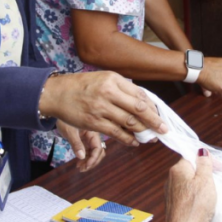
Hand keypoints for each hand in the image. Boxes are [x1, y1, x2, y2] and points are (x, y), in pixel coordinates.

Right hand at [39, 71, 167, 145]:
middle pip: (138, 108)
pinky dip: (128, 139)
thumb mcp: (103, 79)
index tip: (159, 115)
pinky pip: (116, 133)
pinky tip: (134, 142)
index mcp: (113, 79)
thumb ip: (122, 89)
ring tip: (151, 137)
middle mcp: (108, 92)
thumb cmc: (82, 86)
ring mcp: (100, 108)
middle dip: (154, 121)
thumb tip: (143, 102)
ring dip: (143, 132)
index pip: (139, 94)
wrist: (56, 93)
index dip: (152, 107)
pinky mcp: (93, 122)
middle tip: (164, 129)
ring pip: (129, 122)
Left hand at [56, 121, 106, 171]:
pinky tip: (79, 163)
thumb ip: (76, 144)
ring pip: (95, 153)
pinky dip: (86, 159)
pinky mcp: (86, 141)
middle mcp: (94, 136)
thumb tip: (81, 157)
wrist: (60, 113)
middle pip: (99, 152)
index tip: (86, 166)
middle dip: (93, 162)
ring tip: (80, 168)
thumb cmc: (64, 120)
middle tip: (82, 169)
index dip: (93, 159)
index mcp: (93, 131)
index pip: (98, 148)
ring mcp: (90, 139)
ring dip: (89, 162)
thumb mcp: (70, 132)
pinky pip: (89, 152)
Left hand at [164, 150, 216, 221]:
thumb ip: (204, 163)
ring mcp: (171, 192)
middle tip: (218, 179)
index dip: (206, 159)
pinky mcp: (174, 205)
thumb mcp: (205, 179)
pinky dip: (195, 195)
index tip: (219, 168)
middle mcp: (171, 179)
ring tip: (212, 191)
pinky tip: (203, 202)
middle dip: (204, 172)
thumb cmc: (196, 205)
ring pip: (188, 182)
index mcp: (177, 169)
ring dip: (200, 184)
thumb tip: (201, 150)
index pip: (192, 156)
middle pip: (189, 169)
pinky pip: (186, 194)